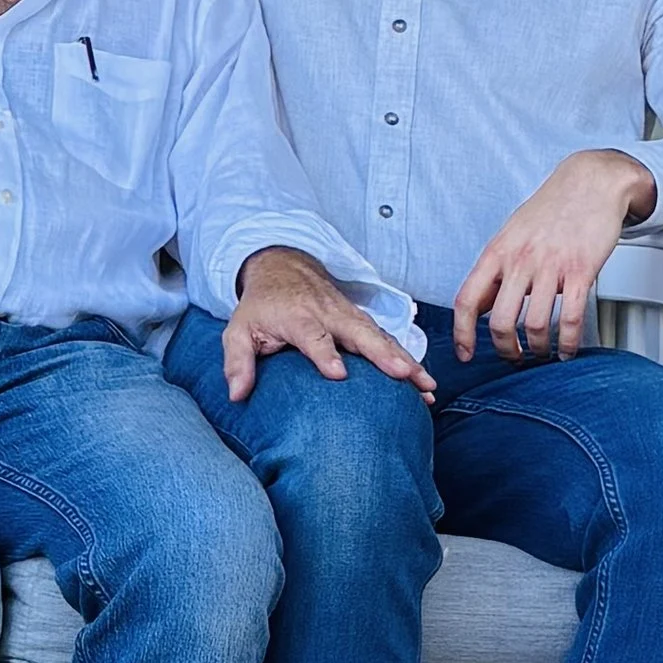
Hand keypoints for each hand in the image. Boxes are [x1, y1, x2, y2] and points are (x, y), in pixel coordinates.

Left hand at [224, 246, 430, 402]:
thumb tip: (236, 395)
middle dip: (382, 354)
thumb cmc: (261, 306)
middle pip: (359, 333)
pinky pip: (388, 340)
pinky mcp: (361, 322)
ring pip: (381, 337)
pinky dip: (408, 358)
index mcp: (298, 316)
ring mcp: (349, 316)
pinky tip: (423, 382)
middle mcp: (329, 314)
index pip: (313, 336)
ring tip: (425, 386)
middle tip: (403, 375)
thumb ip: (237, 361)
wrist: (283, 268)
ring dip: (405, 359)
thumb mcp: (238, 329)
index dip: (325, 354)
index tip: (338, 374)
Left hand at [451, 149, 656, 363]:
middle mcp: (520, 260)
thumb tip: (478, 305)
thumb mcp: (510, 234)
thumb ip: (495, 269)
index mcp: (497, 252)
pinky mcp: (582, 270)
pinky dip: (568, 342)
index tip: (465, 354)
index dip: (462, 333)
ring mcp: (551, 266)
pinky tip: (568, 348)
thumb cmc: (550, 210)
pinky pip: (571, 318)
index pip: (468, 300)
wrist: (590, 182)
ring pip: (535, 325)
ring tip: (542, 353)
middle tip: (513, 357)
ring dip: (538, 349)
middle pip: (500, 321)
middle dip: (505, 349)